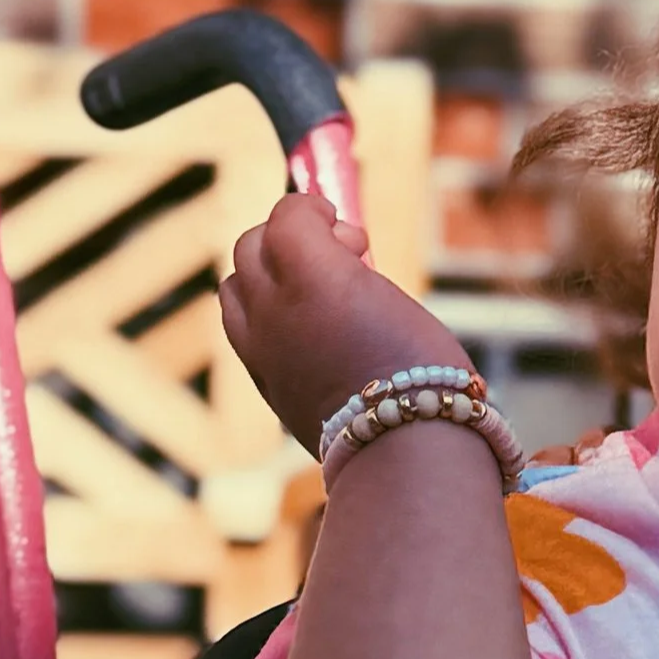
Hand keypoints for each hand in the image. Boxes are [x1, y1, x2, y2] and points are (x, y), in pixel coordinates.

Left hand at [219, 189, 469, 450]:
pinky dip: (263, 314)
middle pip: (252, 245)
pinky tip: (304, 330)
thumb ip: (351, 272)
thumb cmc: (423, 371)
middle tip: (338, 256)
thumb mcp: (394, 300)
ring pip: (234, 286)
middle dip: (289, 237)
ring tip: (310, 291)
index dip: (317, 210)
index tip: (346, 227)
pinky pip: (242, 329)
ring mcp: (260, 346)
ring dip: (266, 275)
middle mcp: (274, 305)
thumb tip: (335, 261)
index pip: (289, 214)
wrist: (407, 448)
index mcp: (314, 275)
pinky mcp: (263, 381)